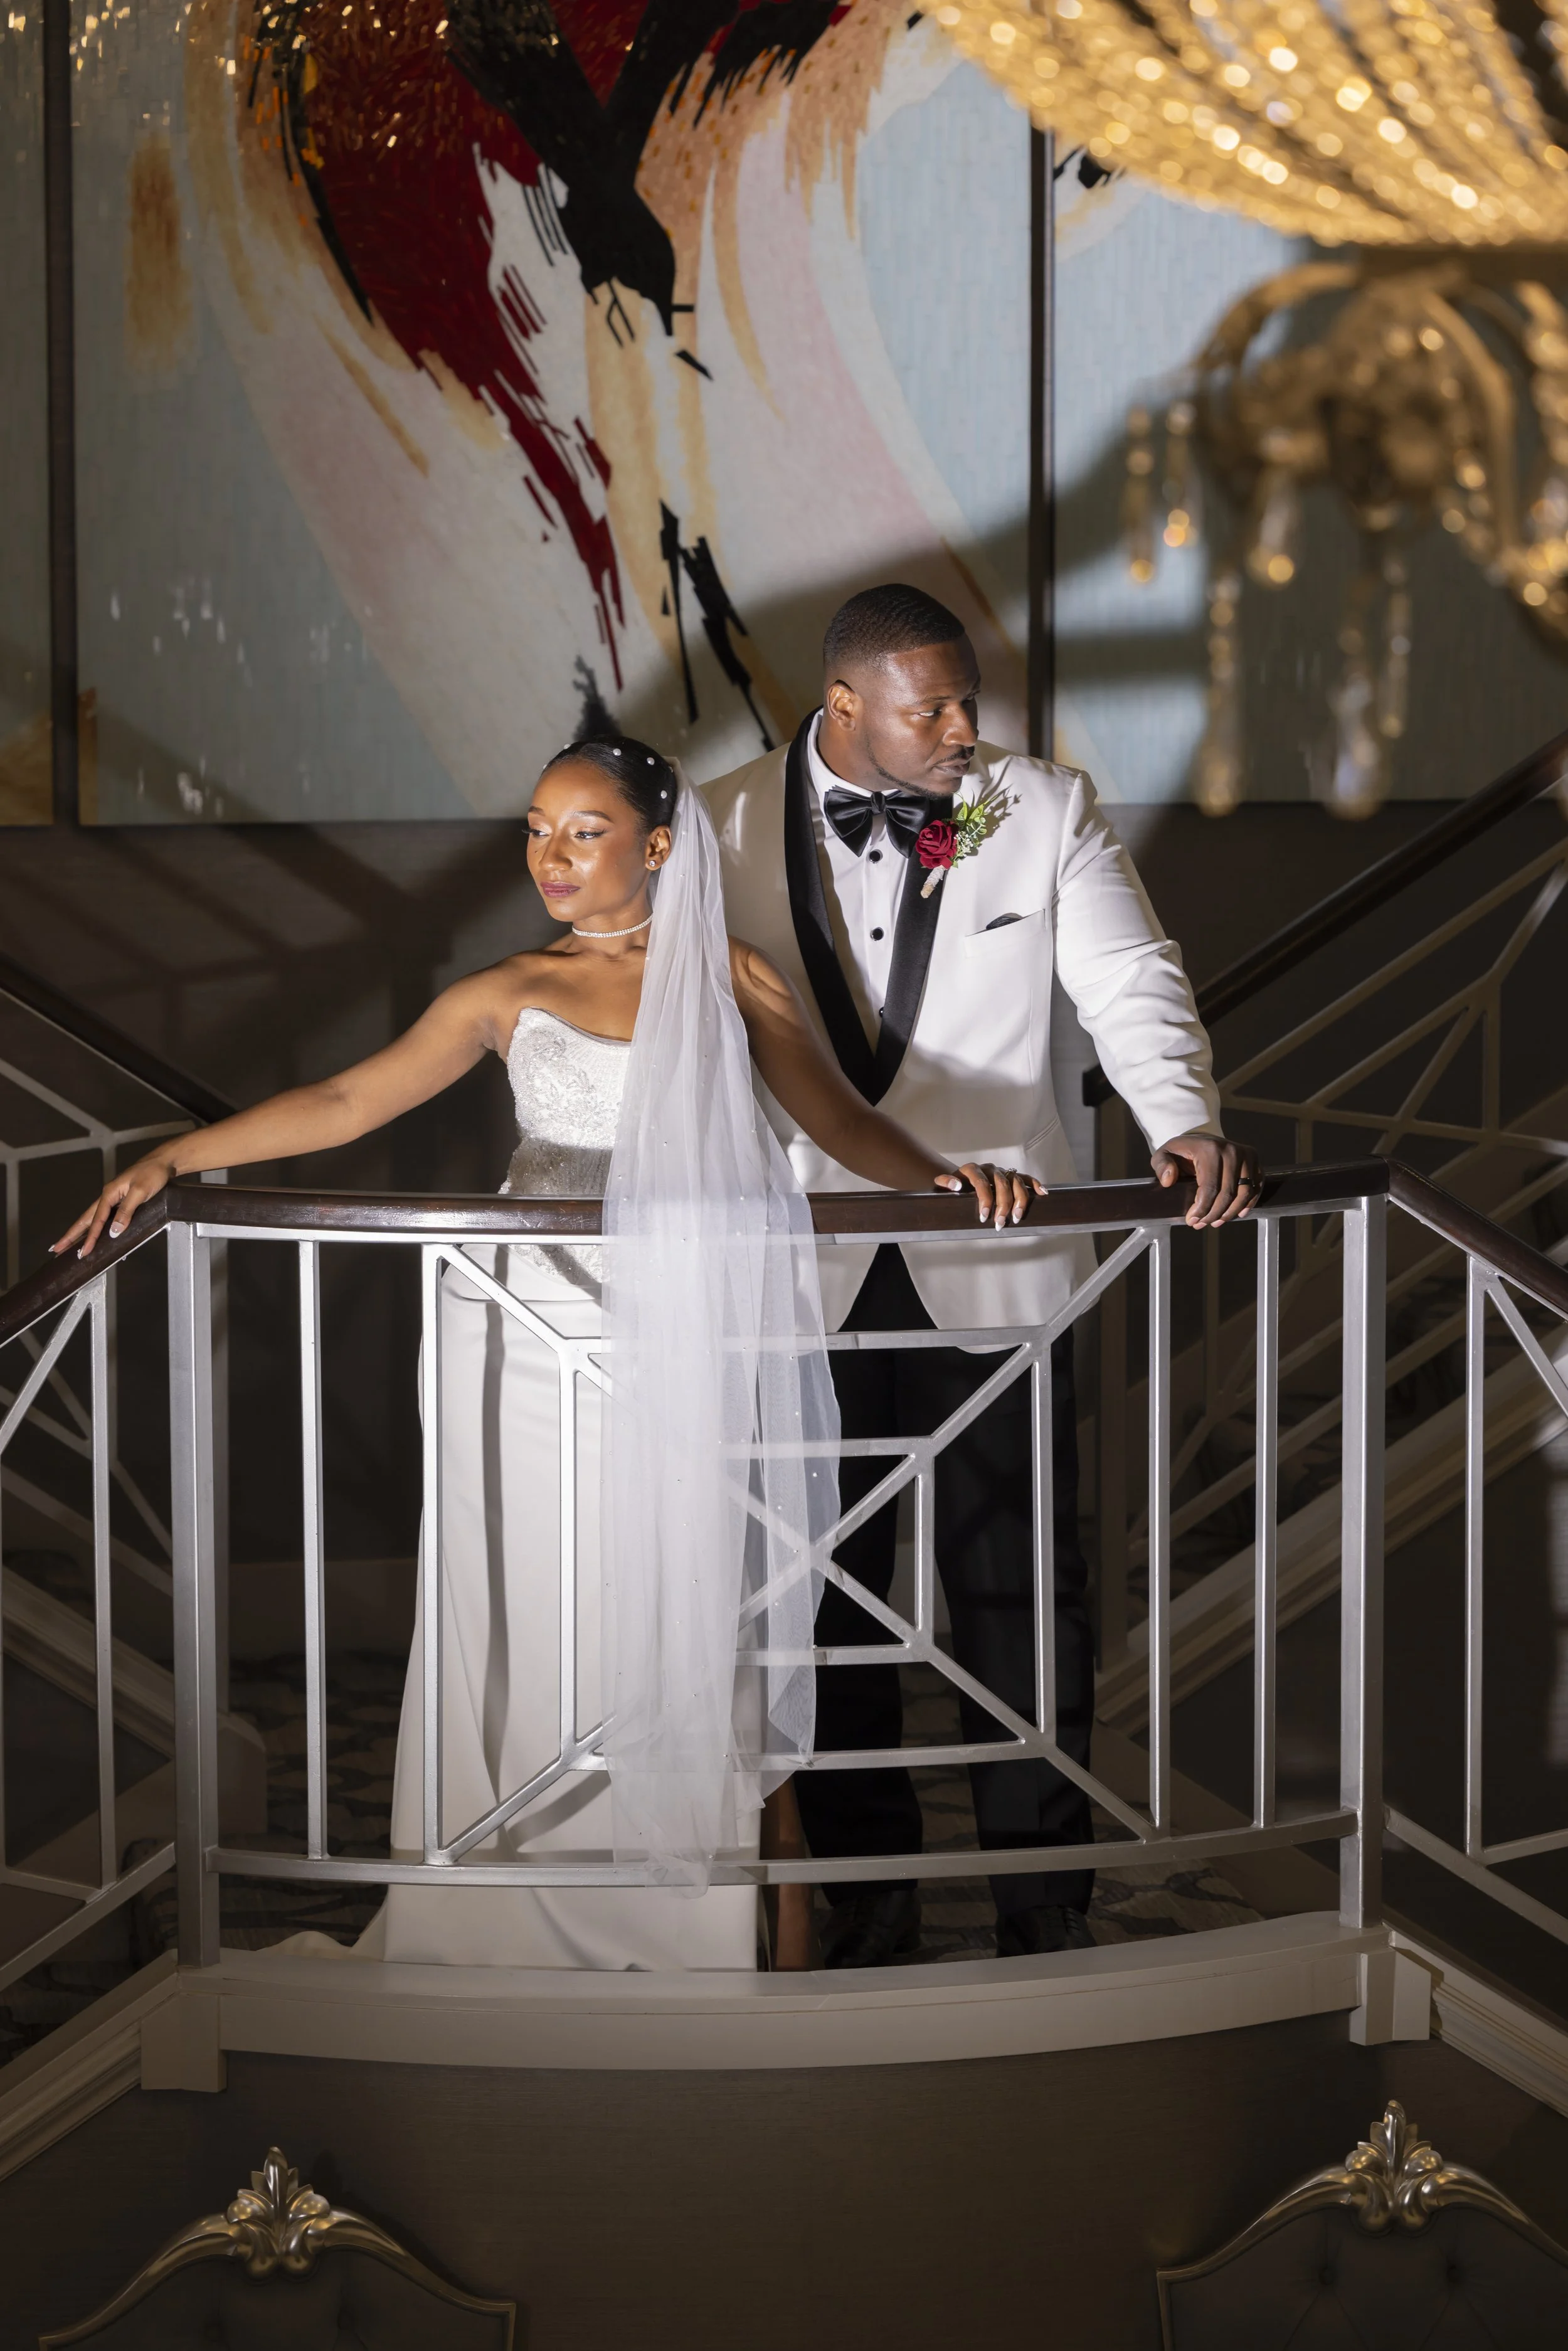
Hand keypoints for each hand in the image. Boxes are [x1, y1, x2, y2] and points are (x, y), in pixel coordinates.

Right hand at [51, 1154, 179, 1259]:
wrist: (164, 1162)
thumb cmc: (153, 1174)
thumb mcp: (140, 1192)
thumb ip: (126, 1211)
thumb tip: (113, 1231)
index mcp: (109, 1194)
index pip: (96, 1220)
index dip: (89, 1237)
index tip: (83, 1252)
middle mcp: (108, 1196)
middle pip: (86, 1218)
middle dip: (72, 1234)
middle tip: (57, 1248)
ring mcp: (114, 1198)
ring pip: (93, 1218)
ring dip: (82, 1231)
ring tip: (70, 1244)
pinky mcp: (122, 1200)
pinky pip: (105, 1217)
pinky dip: (96, 1227)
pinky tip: (95, 1234)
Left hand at [937, 1164, 1046, 1229]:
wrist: (959, 1178)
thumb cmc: (952, 1186)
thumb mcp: (942, 1184)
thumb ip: (945, 1182)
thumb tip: (956, 1185)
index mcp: (972, 1170)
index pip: (982, 1183)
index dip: (984, 1200)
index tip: (984, 1216)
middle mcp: (989, 1169)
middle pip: (1002, 1184)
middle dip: (1003, 1205)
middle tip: (1000, 1223)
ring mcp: (1001, 1171)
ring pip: (1016, 1182)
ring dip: (1019, 1200)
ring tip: (1017, 1217)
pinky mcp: (1010, 1175)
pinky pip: (1025, 1178)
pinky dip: (1035, 1184)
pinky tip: (1042, 1193)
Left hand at [1150, 1133, 1261, 1227]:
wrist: (1202, 1140)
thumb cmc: (1183, 1151)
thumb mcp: (1164, 1154)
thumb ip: (1162, 1165)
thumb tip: (1168, 1180)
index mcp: (1209, 1149)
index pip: (1209, 1188)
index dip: (1202, 1209)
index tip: (1192, 1221)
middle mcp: (1231, 1151)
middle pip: (1227, 1194)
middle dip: (1213, 1214)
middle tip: (1201, 1224)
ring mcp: (1246, 1156)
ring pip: (1243, 1194)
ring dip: (1230, 1213)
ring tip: (1216, 1221)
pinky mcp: (1254, 1162)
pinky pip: (1255, 1188)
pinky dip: (1247, 1204)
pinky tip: (1236, 1213)